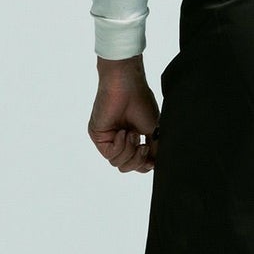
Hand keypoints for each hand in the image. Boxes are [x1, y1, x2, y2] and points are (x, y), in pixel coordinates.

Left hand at [88, 54, 158, 173]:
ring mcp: (108, 139)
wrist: (127, 86)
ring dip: (129, 150)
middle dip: (137, 161)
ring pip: (117, 163)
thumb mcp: (154, 130)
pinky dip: (120, 146)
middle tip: (143, 146)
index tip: (152, 161)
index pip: (137, 163)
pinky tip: (123, 132)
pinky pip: (109, 154)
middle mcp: (120, 140)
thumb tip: (155, 165)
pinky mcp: (99, 136)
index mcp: (133, 139)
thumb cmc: (141, 101)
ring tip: (132, 133)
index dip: (144, 166)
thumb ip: (155, 149)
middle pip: (127, 167)